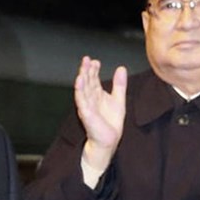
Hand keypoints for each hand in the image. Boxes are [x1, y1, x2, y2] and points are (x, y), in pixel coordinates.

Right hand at [73, 57, 127, 186]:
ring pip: (83, 89)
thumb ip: (119, 85)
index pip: (93, 79)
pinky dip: (79, 90)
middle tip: (86, 59)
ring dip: (82, 77)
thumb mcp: (119, 99)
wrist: (109, 141)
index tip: (95, 61)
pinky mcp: (86, 114)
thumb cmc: (111, 123)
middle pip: (87, 81)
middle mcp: (90, 99)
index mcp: (97, 95)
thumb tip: (121, 68)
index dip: (94, 69)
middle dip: (86, 70)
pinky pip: (81, 100)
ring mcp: (87, 106)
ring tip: (82, 67)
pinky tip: (78, 81)